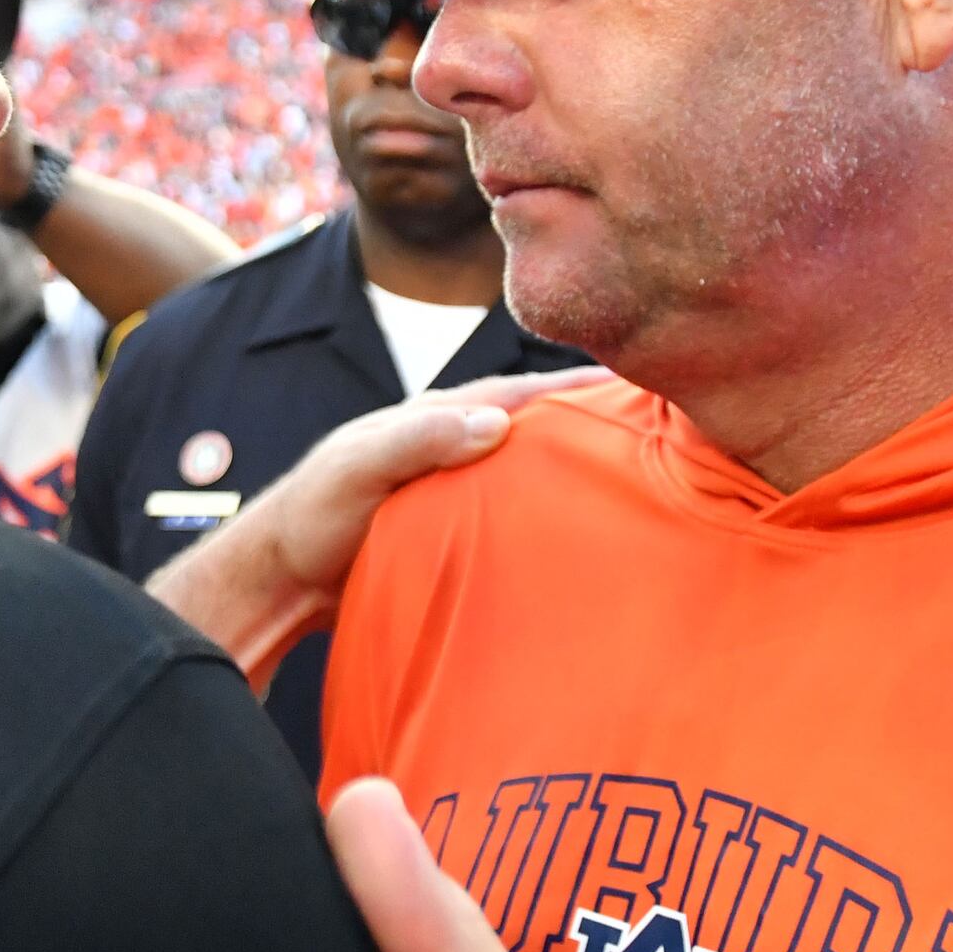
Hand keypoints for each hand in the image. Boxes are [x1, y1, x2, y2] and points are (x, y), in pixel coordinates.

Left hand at [144, 365, 609, 670]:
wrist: (282, 576)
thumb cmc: (313, 517)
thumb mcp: (359, 470)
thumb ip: (419, 441)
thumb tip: (497, 421)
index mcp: (436, 415)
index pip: (521, 390)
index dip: (580, 384)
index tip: (643, 375)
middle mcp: (453, 439)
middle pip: (537, 419)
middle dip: (595, 412)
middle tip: (669, 416)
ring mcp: (458, 481)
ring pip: (532, 460)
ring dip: (580, 458)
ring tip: (646, 465)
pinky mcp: (458, 523)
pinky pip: (519, 502)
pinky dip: (556, 499)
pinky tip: (588, 520)